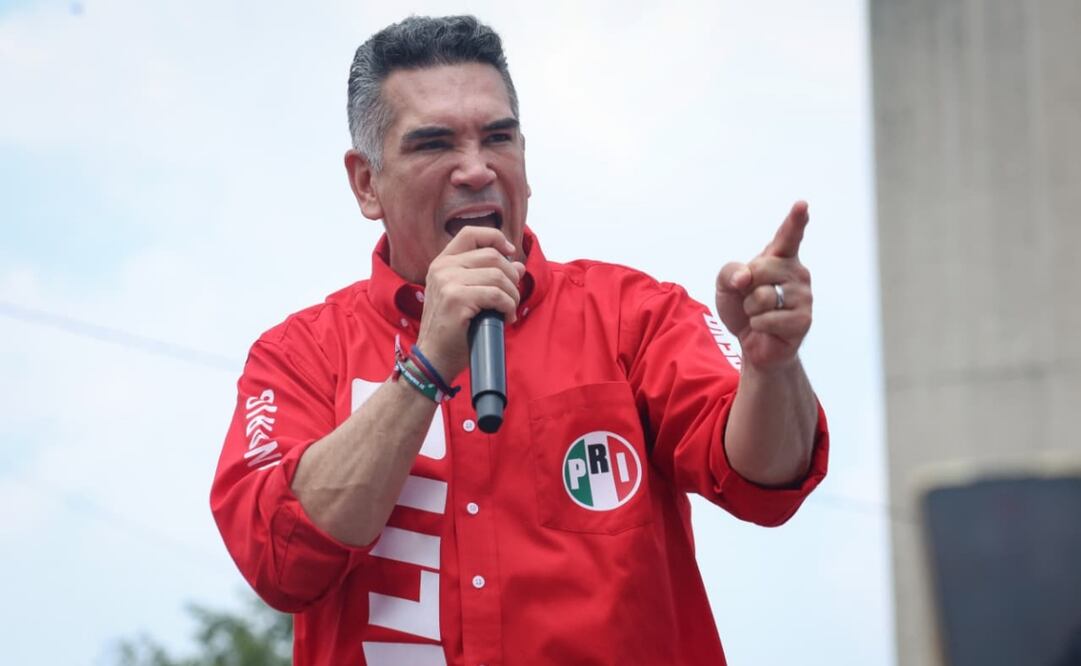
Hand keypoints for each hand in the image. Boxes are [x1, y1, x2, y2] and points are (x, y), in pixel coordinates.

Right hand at [415, 226, 525, 379]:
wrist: (435, 358)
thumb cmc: (453, 329)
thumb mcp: (469, 296)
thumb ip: (489, 276)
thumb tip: (519, 266)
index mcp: (442, 262)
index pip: (471, 233)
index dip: (496, 238)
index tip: (510, 253)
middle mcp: (442, 268)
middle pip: (492, 256)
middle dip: (511, 276)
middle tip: (511, 297)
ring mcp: (447, 282)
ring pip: (497, 275)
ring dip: (512, 295)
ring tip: (509, 310)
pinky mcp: (456, 299)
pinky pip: (496, 294)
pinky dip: (508, 306)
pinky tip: (506, 318)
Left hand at [716, 201, 812, 370]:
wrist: (752, 342)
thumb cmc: (742, 307)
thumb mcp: (725, 284)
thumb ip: (729, 271)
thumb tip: (745, 277)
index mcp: (780, 259)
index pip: (788, 236)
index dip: (795, 220)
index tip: (802, 205)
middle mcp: (797, 273)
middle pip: (761, 268)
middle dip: (746, 287)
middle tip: (752, 299)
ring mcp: (803, 296)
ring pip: (763, 296)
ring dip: (751, 309)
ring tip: (761, 314)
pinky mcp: (803, 320)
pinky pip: (767, 318)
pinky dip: (758, 325)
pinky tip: (767, 328)